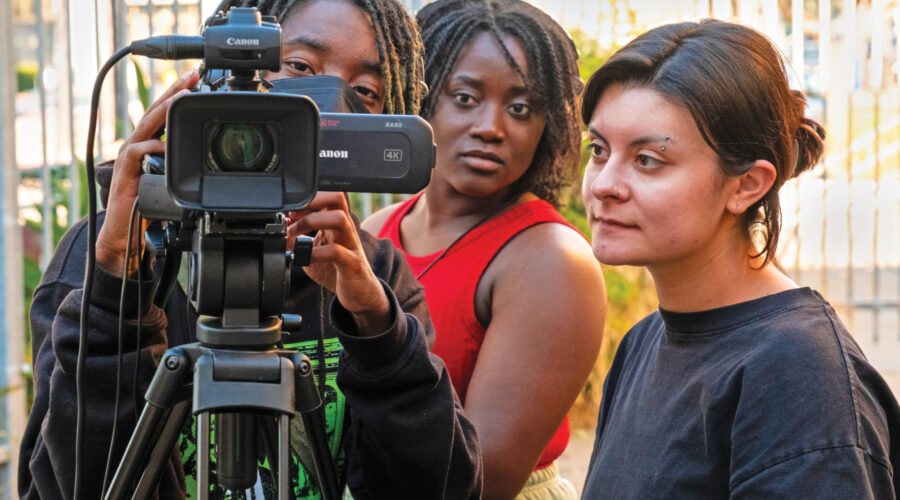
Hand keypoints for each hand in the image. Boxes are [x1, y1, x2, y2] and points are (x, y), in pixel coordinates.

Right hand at [96, 70, 199, 276]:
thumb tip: (207, 158)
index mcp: (149, 146)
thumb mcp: (172, 184)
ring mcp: (130, 158)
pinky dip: (150, 148)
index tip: (197, 80)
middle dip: (173, 92)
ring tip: (181, 96)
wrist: (125, 234)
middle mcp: (138, 147)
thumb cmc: (148, 209)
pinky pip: (136, 154)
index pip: (164, 115)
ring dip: (164, 109)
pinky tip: (163, 145)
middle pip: (155, 112)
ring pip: (146, 126)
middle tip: (192, 76)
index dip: (178, 96)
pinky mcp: (125, 173)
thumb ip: (183, 167)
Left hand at [286, 192, 390, 334]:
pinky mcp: (353, 263)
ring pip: (340, 218)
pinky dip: (316, 253)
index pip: (326, 197)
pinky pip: (336, 252)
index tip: (290, 213)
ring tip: (295, 235)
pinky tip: (305, 258)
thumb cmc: (337, 270)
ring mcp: (351, 244)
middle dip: (312, 202)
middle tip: (293, 217)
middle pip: (337, 198)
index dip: (306, 200)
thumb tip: (281, 234)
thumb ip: (297, 243)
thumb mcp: (313, 253)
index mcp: (335, 224)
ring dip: (312, 222)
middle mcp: (345, 229)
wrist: (359, 293)